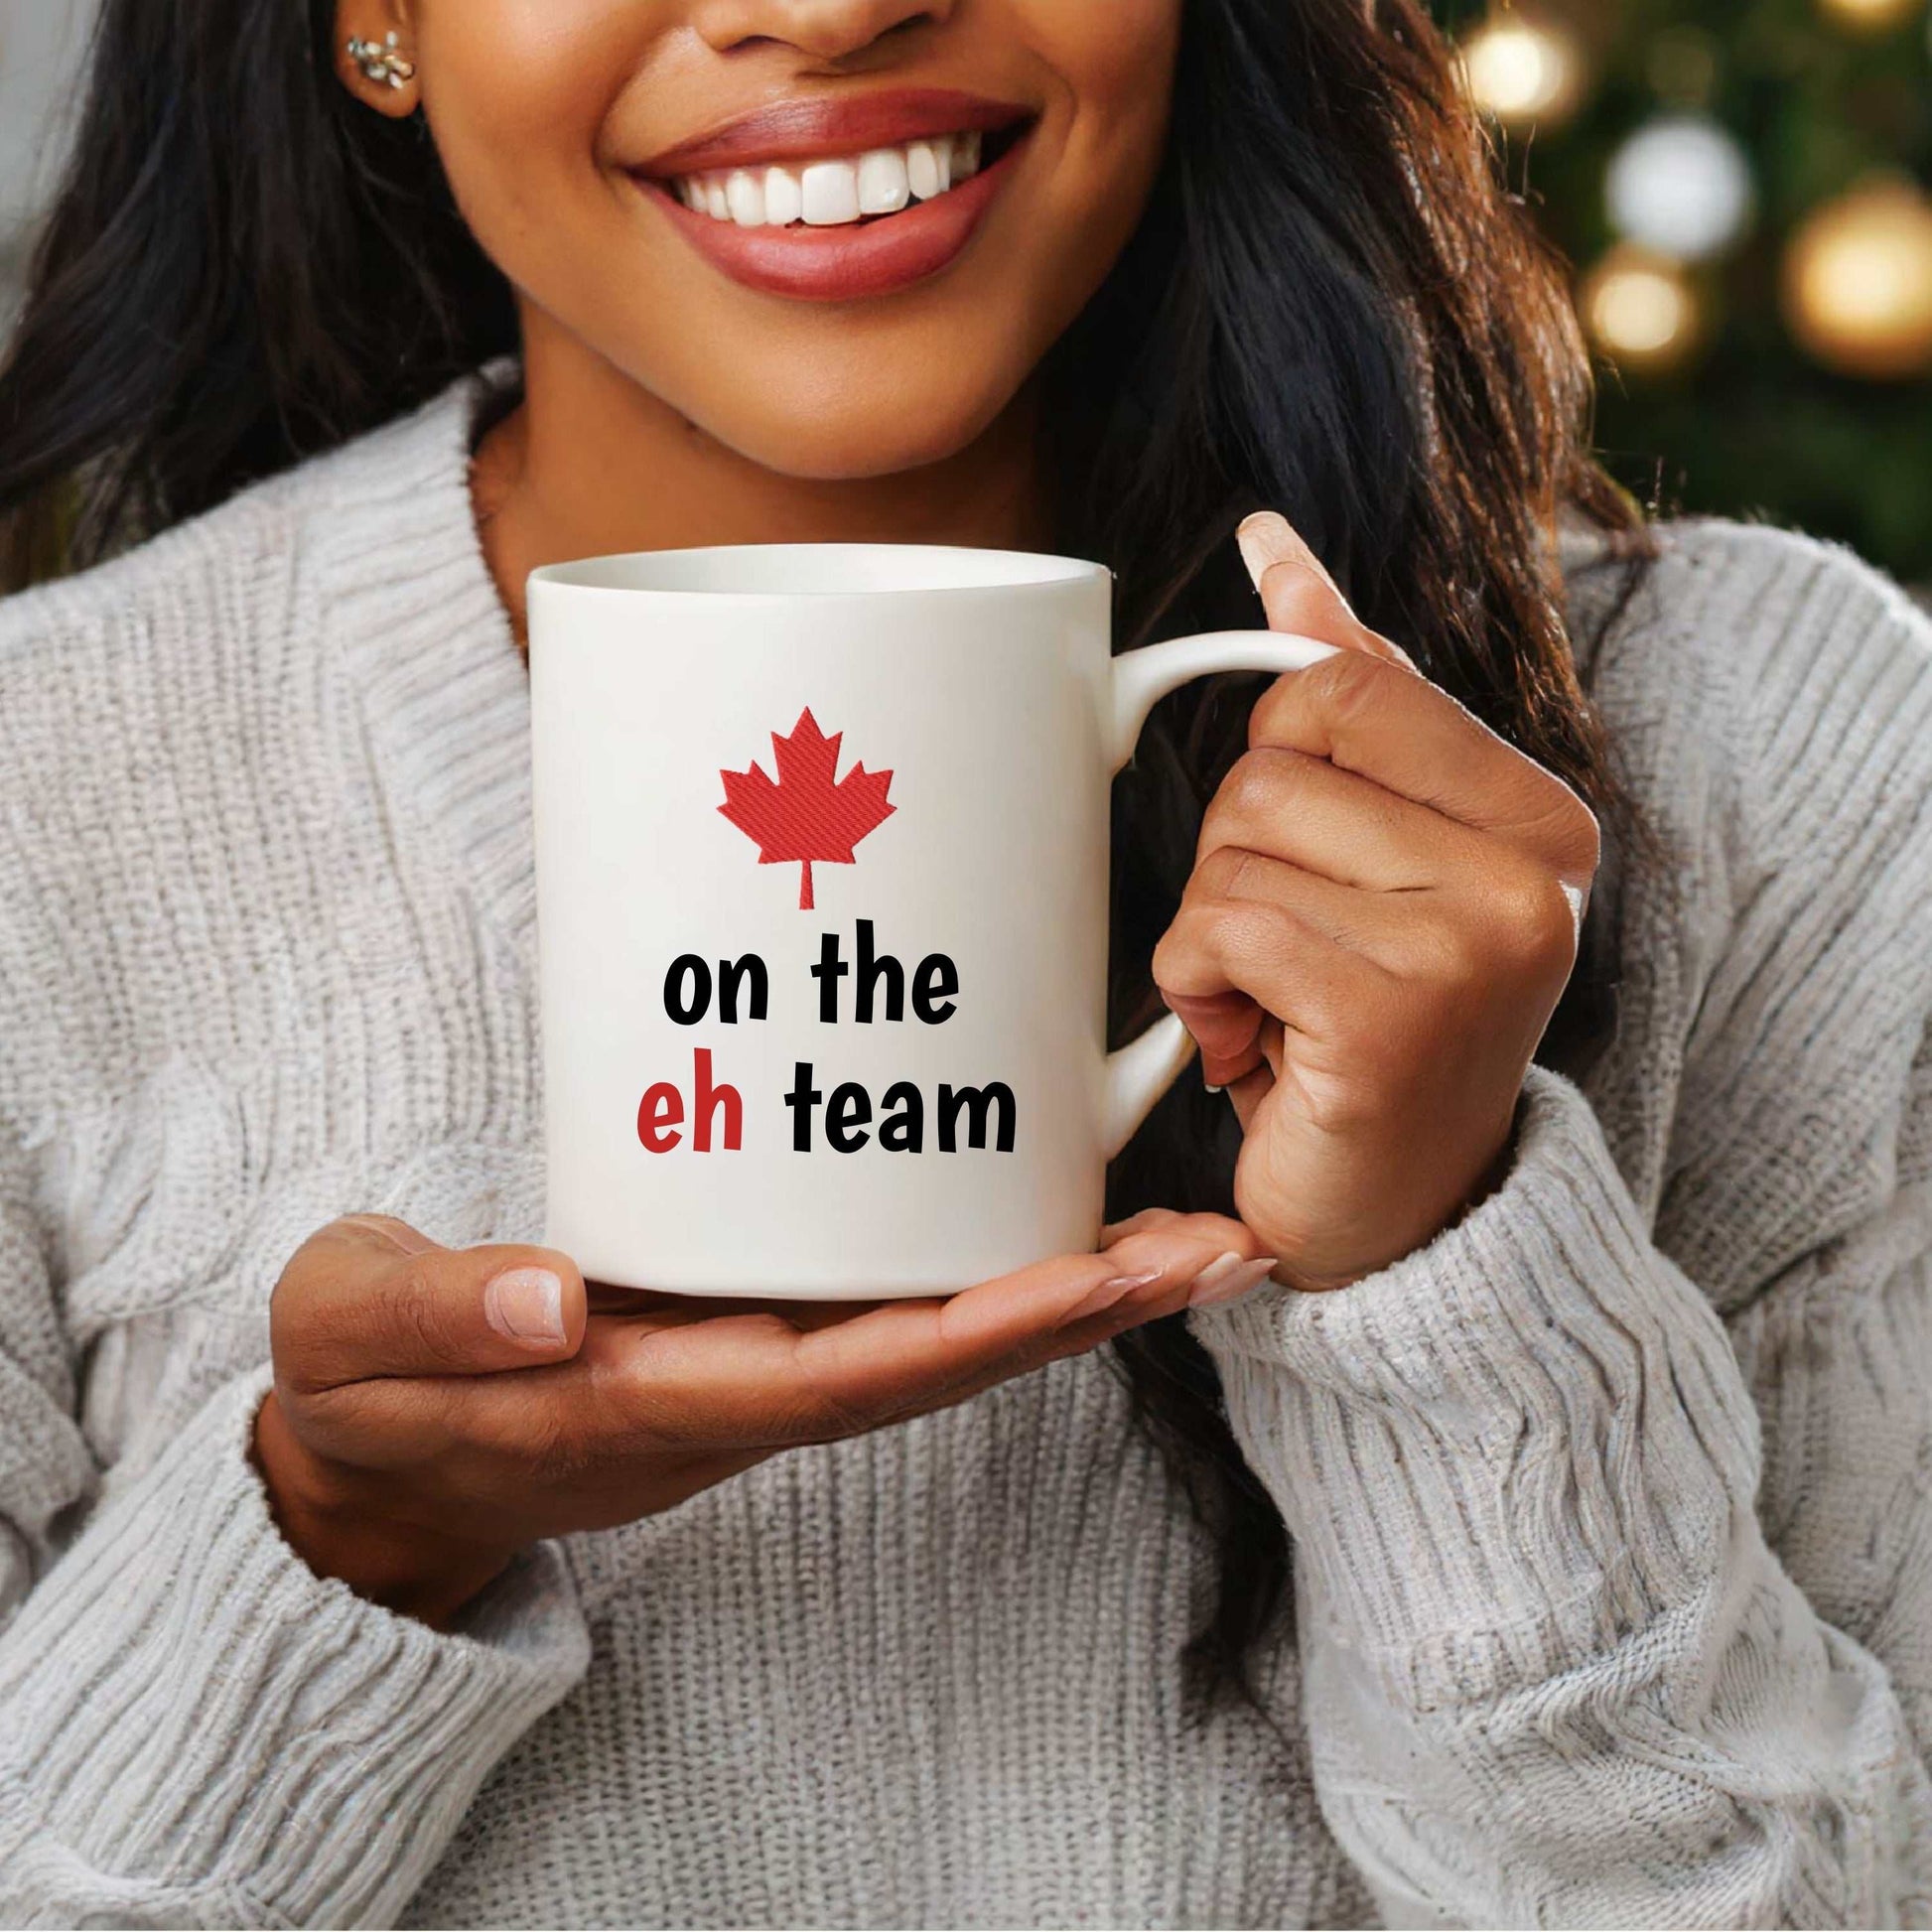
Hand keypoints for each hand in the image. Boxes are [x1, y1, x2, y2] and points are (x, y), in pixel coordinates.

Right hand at [254, 1210, 1267, 1627]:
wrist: (376, 1451)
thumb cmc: (369, 1386)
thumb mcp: (354, 1337)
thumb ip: (441, 1317)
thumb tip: (556, 1299)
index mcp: (646, 1404)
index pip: (844, 1376)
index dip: (982, 1330)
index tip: (1103, 1276)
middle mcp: (733, 1398)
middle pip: (940, 1363)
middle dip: (1086, 1312)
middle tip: (1224, 1247)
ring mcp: (753, 1370)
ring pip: (937, 1336)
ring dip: (1072, 1294)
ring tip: (1195, 1235)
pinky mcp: (751, 1330)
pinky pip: (895, 1306)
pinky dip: (994, 1272)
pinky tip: (1063, 1220)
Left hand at [1152, 512, 1599, 1290]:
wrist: (1388, 1216)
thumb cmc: (1365, 1023)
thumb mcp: (1369, 852)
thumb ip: (1345, 699)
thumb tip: (1271, 545)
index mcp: (1536, 813)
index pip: (1335, 683)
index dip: (1275, 768)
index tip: (1309, 861)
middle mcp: (1532, 870)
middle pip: (1272, 761)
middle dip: (1235, 860)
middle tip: (1287, 955)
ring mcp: (1476, 943)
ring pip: (1234, 842)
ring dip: (1212, 932)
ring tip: (1275, 1006)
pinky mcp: (1398, 1016)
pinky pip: (1220, 924)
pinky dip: (1196, 984)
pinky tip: (1247, 1045)